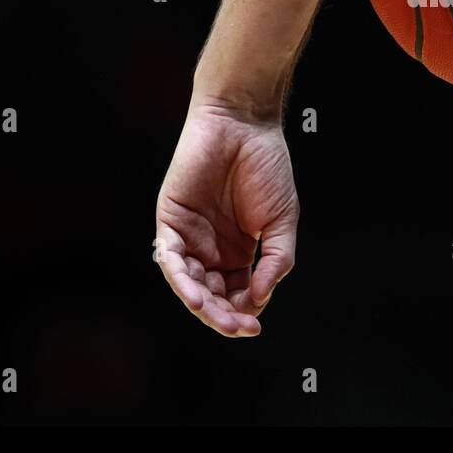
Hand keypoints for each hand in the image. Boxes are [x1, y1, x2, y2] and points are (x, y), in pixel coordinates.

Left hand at [154, 97, 298, 336]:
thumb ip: (276, 260)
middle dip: (224, 316)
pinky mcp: (170, 221)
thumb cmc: (267, 167)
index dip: (244, 313)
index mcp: (238, 251)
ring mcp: (189, 236)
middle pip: (212, 295)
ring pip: (189, 284)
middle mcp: (211, 248)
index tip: (256, 324)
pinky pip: (170, 259)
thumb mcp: (282, 221)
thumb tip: (260, 299)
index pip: (237, 294)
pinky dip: (182, 280)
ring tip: (220, 317)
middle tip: (240, 327)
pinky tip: (197, 296)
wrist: (243, 125)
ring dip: (203, 305)